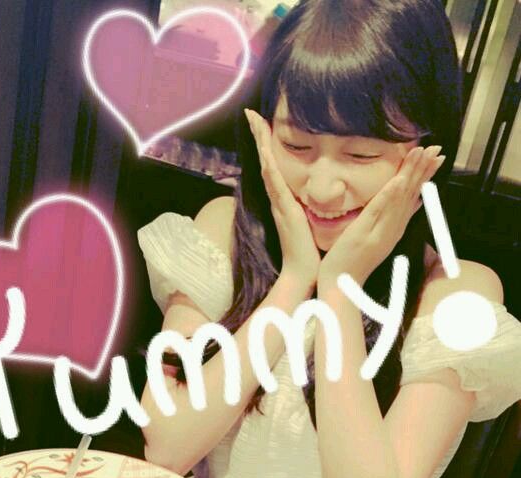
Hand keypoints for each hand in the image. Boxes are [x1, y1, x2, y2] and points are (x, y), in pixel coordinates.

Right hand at [245, 108, 320, 290]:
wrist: (303, 272)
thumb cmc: (309, 250)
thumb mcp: (310, 221)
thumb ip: (309, 208)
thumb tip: (318, 197)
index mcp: (285, 200)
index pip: (276, 166)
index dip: (269, 145)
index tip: (265, 123)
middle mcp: (278, 198)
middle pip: (266, 160)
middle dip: (259, 136)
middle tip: (251, 112)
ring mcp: (279, 202)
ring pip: (266, 165)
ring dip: (260, 142)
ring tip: (253, 119)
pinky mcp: (284, 209)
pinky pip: (274, 182)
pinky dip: (268, 163)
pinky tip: (265, 149)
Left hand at [319, 145, 445, 284]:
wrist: (341, 286)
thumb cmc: (355, 262)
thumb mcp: (380, 237)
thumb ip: (396, 219)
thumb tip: (416, 202)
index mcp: (395, 228)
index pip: (414, 196)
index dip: (426, 176)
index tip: (437, 156)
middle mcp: (392, 228)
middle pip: (411, 194)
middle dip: (423, 170)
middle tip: (437, 149)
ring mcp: (380, 232)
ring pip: (399, 199)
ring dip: (410, 175)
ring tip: (421, 154)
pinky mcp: (364, 234)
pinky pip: (379, 212)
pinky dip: (390, 196)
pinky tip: (398, 180)